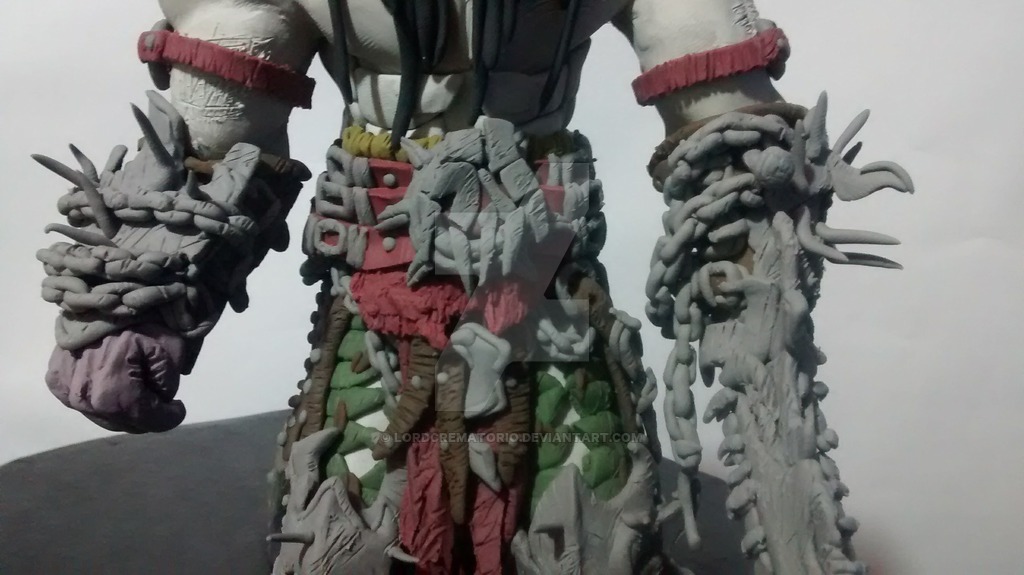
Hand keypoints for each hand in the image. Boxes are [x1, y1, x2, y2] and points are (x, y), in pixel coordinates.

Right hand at [45, 324, 186, 432]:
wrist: (102, 292)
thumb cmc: (141, 315)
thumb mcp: (169, 347)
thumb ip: (167, 381)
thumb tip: (161, 399)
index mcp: (111, 389)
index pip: (145, 418)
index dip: (167, 418)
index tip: (178, 410)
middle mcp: (82, 396)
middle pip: (122, 421)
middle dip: (147, 416)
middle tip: (162, 404)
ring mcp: (64, 388)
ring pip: (102, 415)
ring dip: (125, 410)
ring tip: (142, 394)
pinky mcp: (55, 378)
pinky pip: (82, 400)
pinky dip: (103, 399)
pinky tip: (117, 384)